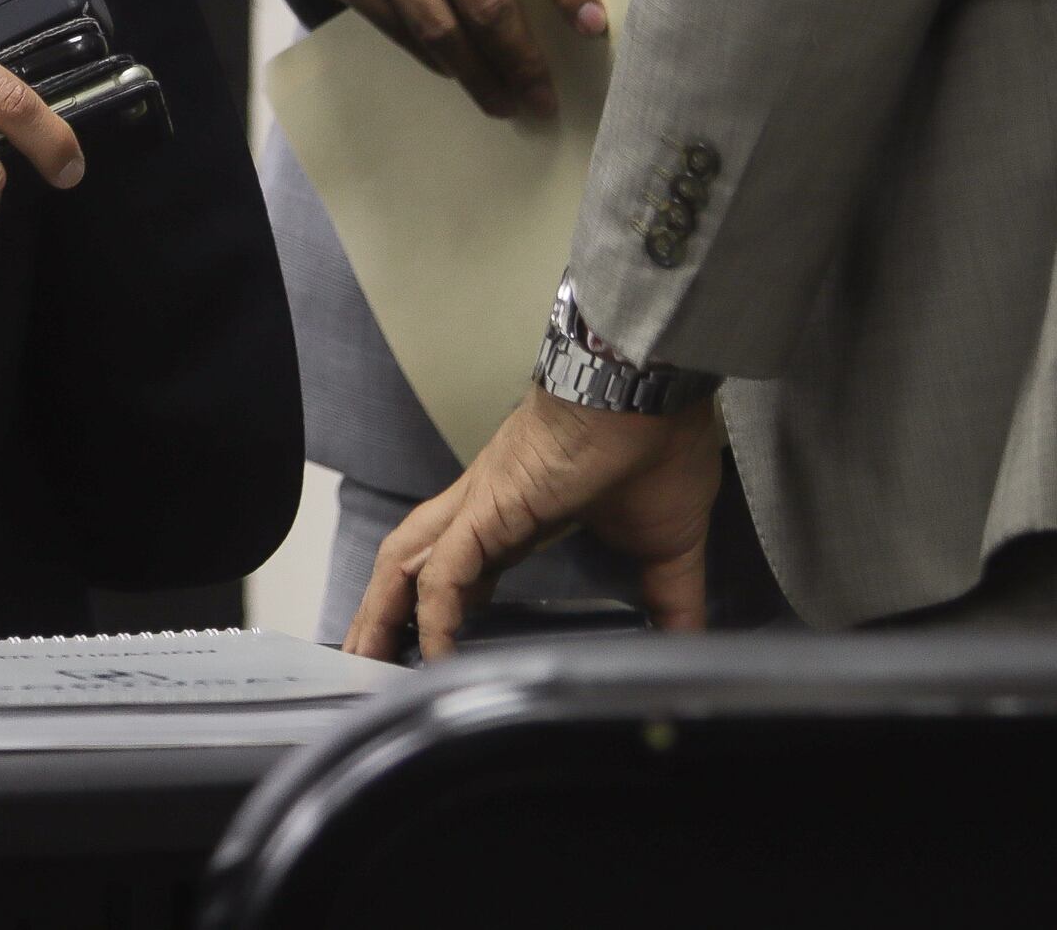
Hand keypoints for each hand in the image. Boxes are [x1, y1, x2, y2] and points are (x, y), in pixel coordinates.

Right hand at [314, 0, 605, 119]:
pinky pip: (403, 33)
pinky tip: (460, 73)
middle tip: (544, 98)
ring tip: (507, 103)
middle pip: (484, 2)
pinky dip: (438, 61)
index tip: (593, 29)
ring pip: (440, 31)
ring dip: (480, 78)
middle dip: (522, 60)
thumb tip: (569, 7)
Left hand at [348, 385, 726, 659]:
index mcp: (519, 515)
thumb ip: (670, 601)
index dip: (439, 609)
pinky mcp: (487, 509)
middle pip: (412, 565)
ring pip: (409, 565)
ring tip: (369, 664)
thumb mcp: (667, 549)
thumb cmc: (659, 444)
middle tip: (369, 663)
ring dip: (384, 614)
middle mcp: (484, 509)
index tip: (432, 650)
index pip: (461, 569)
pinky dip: (434, 615)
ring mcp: (479, 506)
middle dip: (386, 613)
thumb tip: (688, 644)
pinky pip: (445, 572)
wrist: (651, 392)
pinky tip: (435, 654)